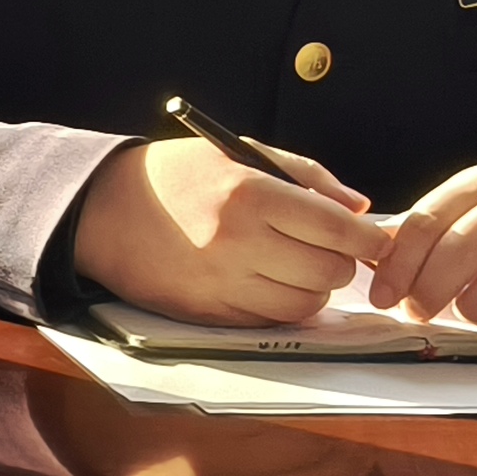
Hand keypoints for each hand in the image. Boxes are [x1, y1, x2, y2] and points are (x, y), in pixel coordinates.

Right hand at [67, 136, 385, 326]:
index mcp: (250, 195)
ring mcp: (223, 283)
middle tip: (330, 248)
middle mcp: (240, 243)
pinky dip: (283, 306)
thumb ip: (305, 175)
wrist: (98, 210)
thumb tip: (358, 208)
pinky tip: (269, 282)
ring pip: (306, 304)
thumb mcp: (236, 153)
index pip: (338, 229)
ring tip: (297, 266)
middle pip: (329, 272)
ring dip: (314, 288)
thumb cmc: (172, 177)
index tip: (378, 239)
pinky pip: (271, 321)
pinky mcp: (208, 312)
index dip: (370, 238)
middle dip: (342, 262)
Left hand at [368, 164, 476, 336]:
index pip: (427, 222)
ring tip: (467, 312)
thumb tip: (365, 255)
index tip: (382, 296)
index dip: (398, 265)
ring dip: (474, 309)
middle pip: (461, 250)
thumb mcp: (471, 211)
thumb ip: (423, 232)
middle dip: (429, 290)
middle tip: (418, 312)